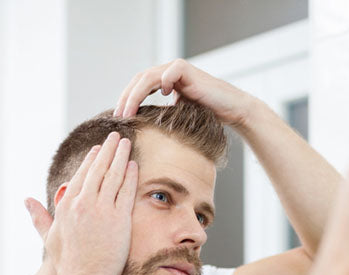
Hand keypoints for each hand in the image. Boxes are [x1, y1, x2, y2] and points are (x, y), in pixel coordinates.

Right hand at [26, 132, 137, 274]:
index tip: (99, 149)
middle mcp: (84, 204)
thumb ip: (39, 216)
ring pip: (114, 176)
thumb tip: (27, 201)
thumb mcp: (49, 237)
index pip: (81, 175)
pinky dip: (131, 176)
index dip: (91, 160)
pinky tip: (134, 165)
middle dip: (108, 150)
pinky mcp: (119, 220)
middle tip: (116, 136)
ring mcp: (102, 210)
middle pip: (98, 169)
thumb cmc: (66, 263)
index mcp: (67, 205)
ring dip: (121, 156)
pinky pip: (127, 191)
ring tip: (127, 144)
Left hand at [114, 59, 253, 125]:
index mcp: (164, 80)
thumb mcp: (177, 116)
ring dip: (136, 94)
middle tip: (118, 115)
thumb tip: (140, 130)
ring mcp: (178, 70)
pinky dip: (164, 81)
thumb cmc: (206, 116)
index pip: (138, 85)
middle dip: (126, 97)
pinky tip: (163, 95)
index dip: (126, 99)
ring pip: (149, 76)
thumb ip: (161, 116)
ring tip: (129, 111)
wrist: (231, 110)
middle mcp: (169, 73)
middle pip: (139, 79)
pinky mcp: (189, 71)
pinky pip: (171, 72)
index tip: (118, 117)